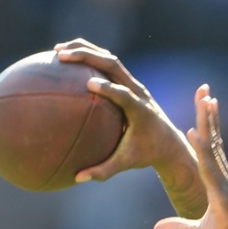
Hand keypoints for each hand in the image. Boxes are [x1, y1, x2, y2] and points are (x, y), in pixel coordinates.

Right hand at [53, 39, 192, 182]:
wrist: (170, 143)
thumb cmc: (147, 154)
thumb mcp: (127, 163)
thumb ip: (104, 171)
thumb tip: (78, 178)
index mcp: (141, 111)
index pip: (125, 96)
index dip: (109, 89)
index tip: (89, 85)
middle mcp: (139, 93)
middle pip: (114, 66)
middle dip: (88, 57)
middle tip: (61, 56)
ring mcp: (134, 86)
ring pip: (110, 60)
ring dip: (85, 51)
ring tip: (57, 51)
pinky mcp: (129, 84)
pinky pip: (108, 66)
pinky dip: (89, 59)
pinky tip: (65, 60)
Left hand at [151, 88, 227, 228]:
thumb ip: (179, 227)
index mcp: (219, 180)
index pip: (212, 146)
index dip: (208, 125)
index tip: (206, 103)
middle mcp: (223, 175)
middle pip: (214, 138)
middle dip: (208, 114)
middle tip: (205, 90)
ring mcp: (224, 181)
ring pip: (213, 146)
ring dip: (206, 122)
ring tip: (204, 99)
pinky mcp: (222, 192)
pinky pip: (209, 167)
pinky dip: (201, 149)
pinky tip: (193, 133)